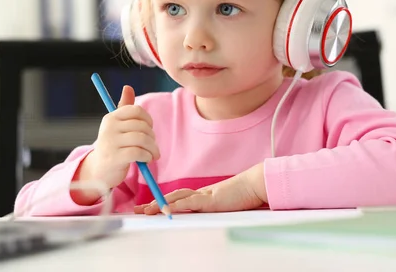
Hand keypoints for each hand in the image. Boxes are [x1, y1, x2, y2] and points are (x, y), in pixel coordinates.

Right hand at [73, 85, 159, 204]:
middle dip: (152, 137)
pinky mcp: (114, 157)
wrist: (99, 172)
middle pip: (142, 126)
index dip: (148, 119)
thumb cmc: (113, 146)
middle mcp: (109, 127)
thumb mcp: (117, 126)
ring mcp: (110, 142)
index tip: (149, 129)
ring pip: (142, 139)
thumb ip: (125, 108)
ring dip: (152, 148)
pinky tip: (146, 160)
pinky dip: (147, 156)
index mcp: (111, 117)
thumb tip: (128, 87)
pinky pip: (139, 152)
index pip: (136, 110)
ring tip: (152, 154)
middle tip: (153, 146)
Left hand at [134, 163, 266, 213]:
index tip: (149, 206)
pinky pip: (189, 203)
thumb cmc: (246, 194)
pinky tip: (165, 209)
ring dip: (159, 205)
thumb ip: (217, 206)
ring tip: (144, 211)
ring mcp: (205, 196)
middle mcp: (201, 194)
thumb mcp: (228, 203)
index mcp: (204, 195)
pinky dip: (176, 206)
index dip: (162, 201)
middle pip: (172, 197)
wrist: (257, 184)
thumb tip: (212, 212)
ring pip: (176, 199)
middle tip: (138, 210)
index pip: (179, 197)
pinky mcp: (211, 200)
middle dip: (153, 203)